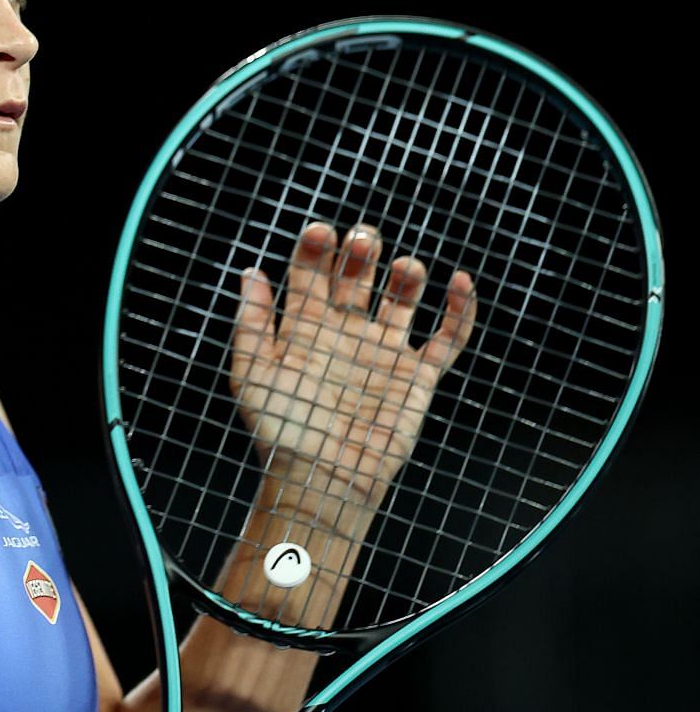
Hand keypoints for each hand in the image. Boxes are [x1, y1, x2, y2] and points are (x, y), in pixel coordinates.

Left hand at [228, 221, 478, 504]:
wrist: (323, 479)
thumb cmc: (282, 430)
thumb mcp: (252, 373)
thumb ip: (251, 323)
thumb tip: (250, 272)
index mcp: (304, 328)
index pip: (311, 275)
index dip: (316, 249)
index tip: (320, 231)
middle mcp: (344, 334)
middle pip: (357, 278)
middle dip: (360, 254)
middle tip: (363, 240)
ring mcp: (382, 353)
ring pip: (402, 300)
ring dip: (406, 276)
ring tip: (405, 267)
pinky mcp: (416, 377)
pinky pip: (447, 339)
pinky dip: (461, 310)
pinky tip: (460, 282)